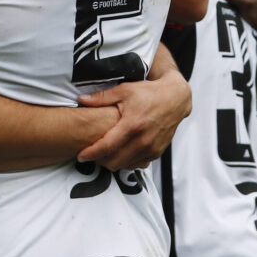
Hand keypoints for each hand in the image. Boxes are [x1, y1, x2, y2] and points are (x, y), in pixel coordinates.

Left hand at [75, 69, 191, 170]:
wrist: (175, 98)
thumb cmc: (149, 93)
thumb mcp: (124, 90)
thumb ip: (101, 98)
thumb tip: (81, 100)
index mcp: (132, 125)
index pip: (106, 147)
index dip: (91, 154)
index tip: (81, 156)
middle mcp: (143, 140)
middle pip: (114, 162)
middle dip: (99, 160)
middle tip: (92, 154)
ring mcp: (151, 148)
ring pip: (125, 166)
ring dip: (113, 163)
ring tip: (105, 153)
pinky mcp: (157, 152)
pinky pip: (137, 164)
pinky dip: (127, 162)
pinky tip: (121, 153)